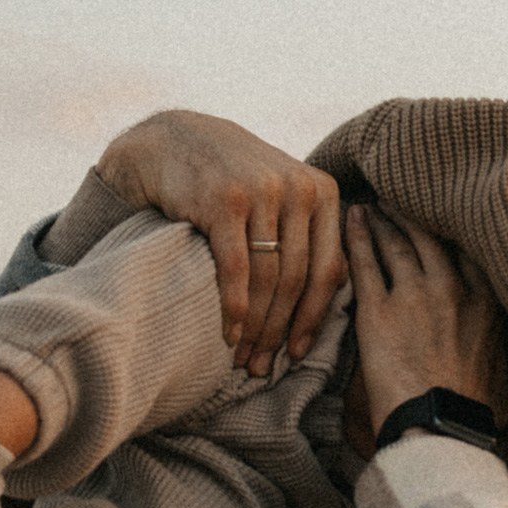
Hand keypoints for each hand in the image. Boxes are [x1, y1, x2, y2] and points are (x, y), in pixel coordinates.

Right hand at [97, 111, 346, 373]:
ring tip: (244, 358)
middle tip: (264, 367)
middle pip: (298, 279)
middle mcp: (299, 189)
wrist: (174, 140)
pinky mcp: (224, 200)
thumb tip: (333, 294)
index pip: (328, 270)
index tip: (297, 352)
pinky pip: (237, 268)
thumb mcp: (282, 195)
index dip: (314, 318)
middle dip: (280, 331)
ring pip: (269, 279)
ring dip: (257, 327)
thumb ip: (308, 235)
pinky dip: (234, 308)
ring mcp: (262, 192)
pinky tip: (230, 334)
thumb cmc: (234, 181)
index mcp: (323, 192)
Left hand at [345, 206, 505, 437]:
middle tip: (400, 198)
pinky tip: (352, 217)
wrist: (437, 429)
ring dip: (385, 219)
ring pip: (397, 242)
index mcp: (488, 303)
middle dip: (415, 214)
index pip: (470, 250)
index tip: (446, 216)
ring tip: (375, 204)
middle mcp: (453, 289)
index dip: (455, 229)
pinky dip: (356, 235)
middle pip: (431, 237)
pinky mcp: (378, 311)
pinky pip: (365, 261)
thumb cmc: (473, 415)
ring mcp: (414, 296)